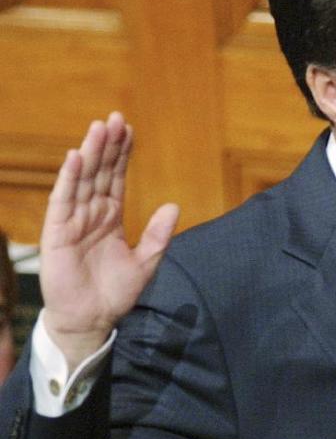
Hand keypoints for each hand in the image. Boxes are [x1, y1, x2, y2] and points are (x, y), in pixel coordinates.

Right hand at [40, 112, 178, 369]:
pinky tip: (75, 158)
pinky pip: (63, 201)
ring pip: (82, 180)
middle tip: (116, 118)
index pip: (116, 178)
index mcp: (111, 217)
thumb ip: (159, 235)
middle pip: (100, 172)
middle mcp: (91, 214)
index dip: (122, 154)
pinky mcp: (58, 233)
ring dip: (90, 153)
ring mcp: (73, 221)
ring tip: (99, 128)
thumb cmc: (115, 292)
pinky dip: (69, 179)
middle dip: (108, 145)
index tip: (129, 129)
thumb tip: (174, 206)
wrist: (92, 320)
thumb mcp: (146, 262)